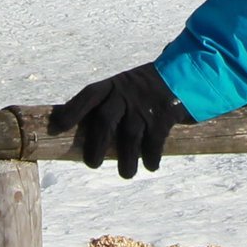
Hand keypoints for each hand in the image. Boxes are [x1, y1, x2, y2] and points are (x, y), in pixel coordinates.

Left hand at [48, 63, 183, 177]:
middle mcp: (127, 94)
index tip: (58, 127)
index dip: (72, 110)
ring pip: (130, 137)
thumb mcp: (128, 87)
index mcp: (114, 85)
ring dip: (126, 160)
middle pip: (105, 120)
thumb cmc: (149, 89)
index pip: (88, 95)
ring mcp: (146, 105)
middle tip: (92, 164)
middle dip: (96, 145)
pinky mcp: (165, 116)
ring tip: (126, 174)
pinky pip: (154, 142)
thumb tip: (87, 136)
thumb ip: (111, 105)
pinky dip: (151, 158)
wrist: (188, 72)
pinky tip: (151, 165)